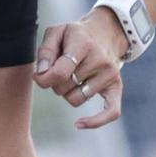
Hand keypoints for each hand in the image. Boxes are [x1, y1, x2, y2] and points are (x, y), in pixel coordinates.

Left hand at [33, 11, 124, 129]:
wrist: (105, 32)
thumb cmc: (75, 35)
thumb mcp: (56, 33)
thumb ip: (45, 51)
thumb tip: (41, 73)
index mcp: (82, 43)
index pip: (60, 72)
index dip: (44, 79)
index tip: (39, 76)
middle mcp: (99, 59)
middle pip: (64, 87)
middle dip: (55, 82)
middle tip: (60, 70)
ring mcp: (109, 74)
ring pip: (75, 100)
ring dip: (67, 93)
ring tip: (72, 78)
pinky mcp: (117, 86)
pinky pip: (111, 112)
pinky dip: (95, 122)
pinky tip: (79, 124)